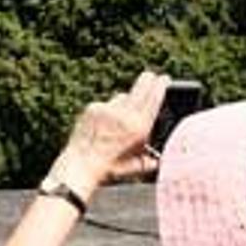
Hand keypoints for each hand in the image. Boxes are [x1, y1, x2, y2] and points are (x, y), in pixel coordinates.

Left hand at [45, 71, 167, 199]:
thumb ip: (150, 161)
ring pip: (122, 96)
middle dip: (148, 80)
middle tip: (151, 77)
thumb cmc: (108, 168)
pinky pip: (106, 104)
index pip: (154, 97)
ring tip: (121, 119)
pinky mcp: (93, 108)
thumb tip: (159, 160)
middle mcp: (124, 114)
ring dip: (126, 102)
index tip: (164, 78)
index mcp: (139, 127)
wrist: (81, 165)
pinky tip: (105, 125)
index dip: (161, 85)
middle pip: (141, 86)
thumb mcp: (135, 167)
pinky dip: (108, 111)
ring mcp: (107, 109)